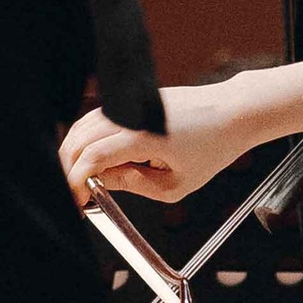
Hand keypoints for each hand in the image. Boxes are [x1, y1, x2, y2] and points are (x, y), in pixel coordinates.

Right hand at [62, 81, 262, 207]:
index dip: (76, 183)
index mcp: (142, 136)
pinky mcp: (132, 101)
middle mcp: (130, 115)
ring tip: (86, 179)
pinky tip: (97, 159)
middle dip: (70, 170)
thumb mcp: (176, 183)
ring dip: (77, 153)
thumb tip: (104, 183)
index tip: (76, 202)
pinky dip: (88, 139)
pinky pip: (97, 118)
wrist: (233, 111)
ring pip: (83, 127)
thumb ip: (134, 184)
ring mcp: (129, 104)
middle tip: (77, 194)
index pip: (92, 159)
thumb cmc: (214, 145)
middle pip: (78, 141)